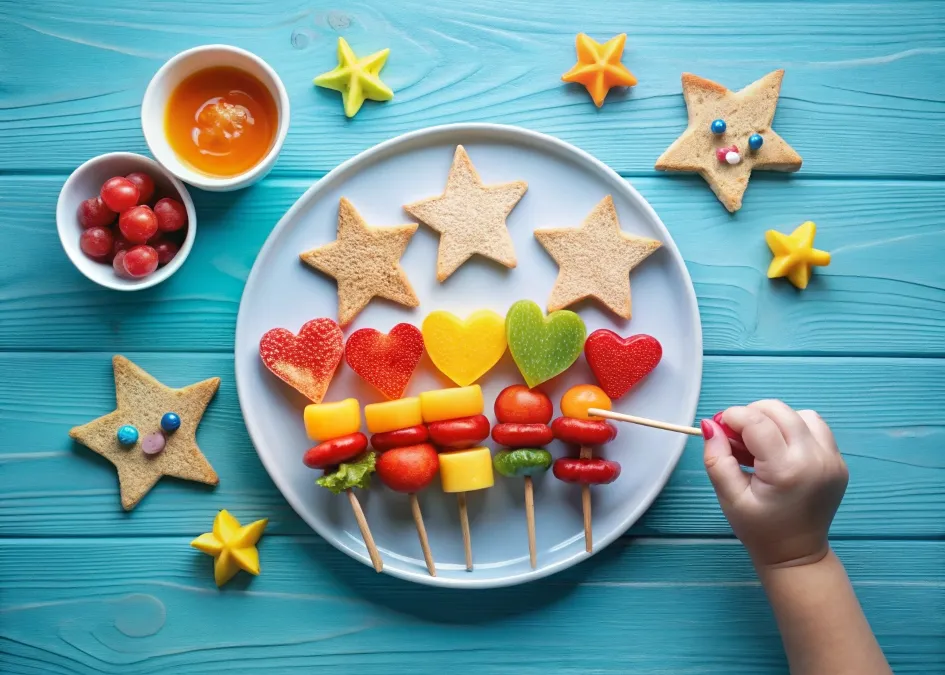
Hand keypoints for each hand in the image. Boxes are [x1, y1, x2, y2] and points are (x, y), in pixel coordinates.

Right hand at [701, 400, 848, 569]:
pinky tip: (782, 448)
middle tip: (737, 437)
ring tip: (762, 443)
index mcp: (786, 471)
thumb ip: (716, 458)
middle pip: (779, 410)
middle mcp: (814, 459)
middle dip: (751, 414)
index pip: (756, 422)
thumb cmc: (759, 529)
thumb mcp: (728, 496)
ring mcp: (832, 459)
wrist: (797, 554)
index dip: (732, 417)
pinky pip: (816, 428)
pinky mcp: (839, 461)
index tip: (719, 428)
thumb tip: (711, 424)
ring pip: (800, 414)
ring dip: (776, 420)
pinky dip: (795, 428)